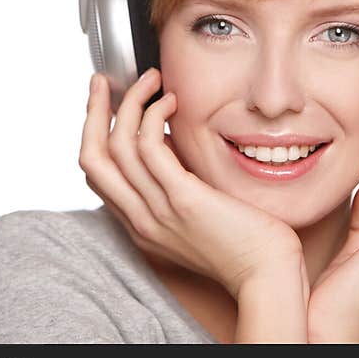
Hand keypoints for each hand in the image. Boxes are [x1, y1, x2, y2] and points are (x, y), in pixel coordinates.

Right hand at [79, 67, 307, 300]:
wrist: (267, 277)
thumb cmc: (246, 245)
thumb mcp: (196, 213)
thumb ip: (175, 184)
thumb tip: (167, 139)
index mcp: (141, 224)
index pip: (98, 175)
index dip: (95, 133)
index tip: (106, 103)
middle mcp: (140, 219)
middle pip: (91, 159)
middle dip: (92, 112)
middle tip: (102, 81)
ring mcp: (158, 212)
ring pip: (116, 147)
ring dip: (128, 103)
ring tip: (150, 80)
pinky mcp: (184, 200)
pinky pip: (150, 148)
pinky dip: (154, 116)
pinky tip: (172, 101)